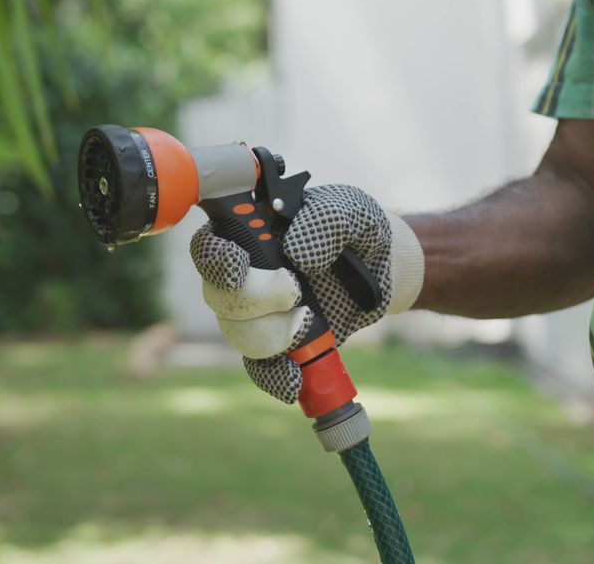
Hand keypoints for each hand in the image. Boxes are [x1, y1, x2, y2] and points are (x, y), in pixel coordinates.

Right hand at [190, 184, 424, 402]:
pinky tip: (293, 382)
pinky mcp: (279, 342)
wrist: (383, 267)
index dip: (214, 258)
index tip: (238, 264)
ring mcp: (258, 311)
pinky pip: (260, 369)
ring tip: (309, 320)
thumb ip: (325, 220)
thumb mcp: (351, 211)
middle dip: (255, 299)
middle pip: (219, 297)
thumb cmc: (358, 230)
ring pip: (237, 333)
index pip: (210, 245)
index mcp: (250, 232)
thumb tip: (297, 256)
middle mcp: (243, 273)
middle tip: (295, 293)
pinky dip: (274, 378)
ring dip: (271, 334)